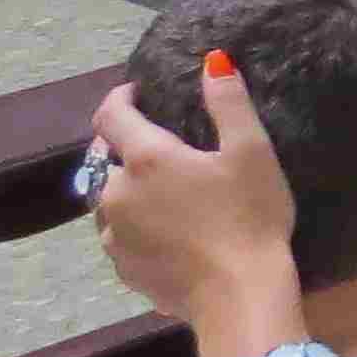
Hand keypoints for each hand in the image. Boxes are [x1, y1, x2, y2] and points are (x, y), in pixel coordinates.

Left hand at [88, 57, 298, 332]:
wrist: (238, 295)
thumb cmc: (249, 217)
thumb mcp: (252, 152)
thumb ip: (229, 103)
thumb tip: (213, 60)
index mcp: (146, 159)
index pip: (110, 116)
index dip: (119, 98)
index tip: (136, 92)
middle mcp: (117, 194)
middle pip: (104, 159)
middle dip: (121, 145)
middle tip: (153, 143)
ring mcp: (114, 235)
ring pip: (107, 199)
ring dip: (123, 187)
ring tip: (156, 189)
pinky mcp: (122, 268)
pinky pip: (117, 235)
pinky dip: (131, 223)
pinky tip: (161, 230)